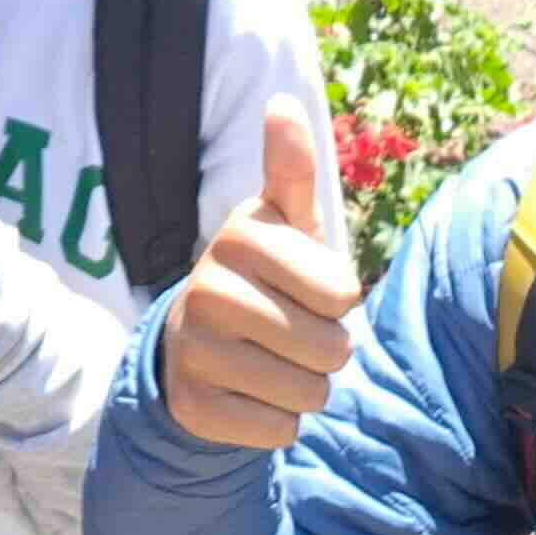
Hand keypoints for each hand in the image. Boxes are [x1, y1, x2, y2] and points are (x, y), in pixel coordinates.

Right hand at [157, 96, 360, 449]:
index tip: (308, 288)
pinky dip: (278, 422)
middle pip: (330, 350)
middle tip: (290, 331)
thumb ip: (291, 169)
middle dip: (326, 350)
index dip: (338, 300)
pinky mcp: (193, 407)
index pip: (342, 292)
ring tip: (272, 361)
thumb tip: (282, 103)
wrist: (196, 346)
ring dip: (305, 387)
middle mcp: (207, 290)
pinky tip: (250, 394)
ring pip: (308, 395)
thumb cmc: (266, 277)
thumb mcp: (285, 224)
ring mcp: (194, 350)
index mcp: (239, 238)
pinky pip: (279, 431)